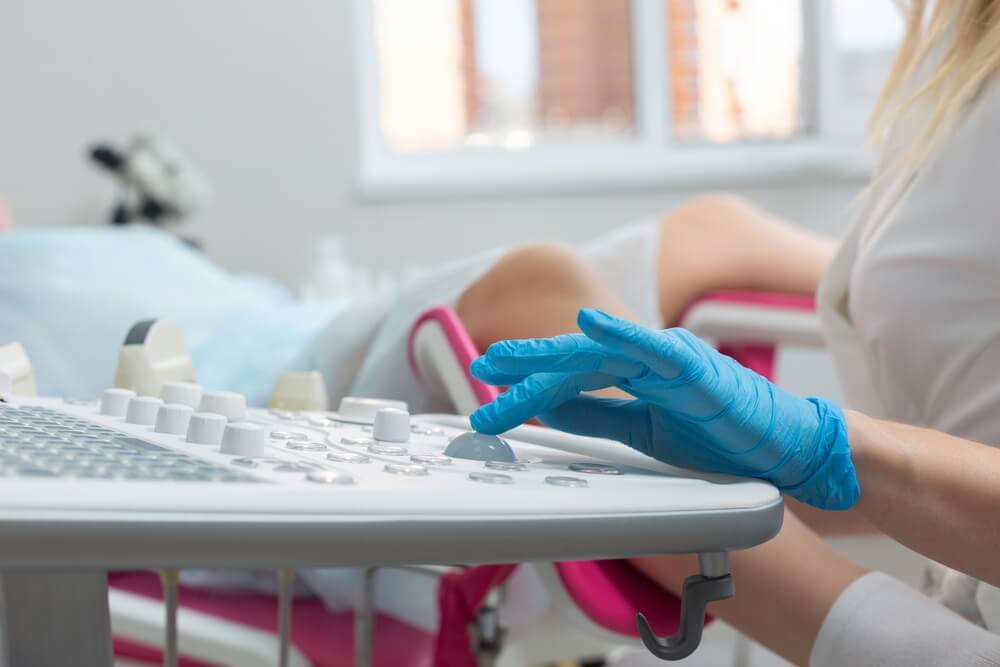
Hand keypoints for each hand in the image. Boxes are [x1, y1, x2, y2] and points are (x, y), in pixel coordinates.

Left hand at [469, 309, 858, 509]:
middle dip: (525, 363)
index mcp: (632, 374)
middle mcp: (644, 359)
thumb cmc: (720, 436)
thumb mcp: (641, 431)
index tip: (488, 390)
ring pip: (599, 352)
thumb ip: (597, 416)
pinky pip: (652, 349)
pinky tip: (590, 324)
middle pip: (574, 357)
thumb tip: (546, 409)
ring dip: (551, 355)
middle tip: (481, 369)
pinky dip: (621, 333)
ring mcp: (668, 359)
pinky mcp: (695, 368)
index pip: (570, 372)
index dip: (528, 378)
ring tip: (509, 360)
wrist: (781, 449)